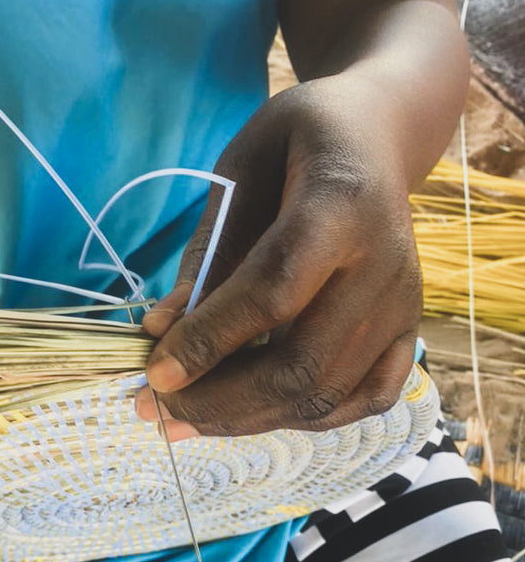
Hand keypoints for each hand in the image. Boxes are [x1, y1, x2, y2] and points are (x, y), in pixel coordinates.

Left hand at [134, 75, 422, 440]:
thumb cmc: (294, 149)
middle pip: (303, 365)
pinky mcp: (407, 336)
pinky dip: (298, 419)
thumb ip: (206, 255)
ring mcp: (402, 309)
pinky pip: (359, 402)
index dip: (210, 340)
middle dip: (220, 400)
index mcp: (340, 205)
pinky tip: (248, 413)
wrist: (374, 140)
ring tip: (183, 418)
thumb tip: (161, 332)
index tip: (154, 374)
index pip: (273, 291)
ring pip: (325, 396)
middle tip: (156, 407)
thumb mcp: (238, 176)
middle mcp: (384, 266)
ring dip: (246, 420)